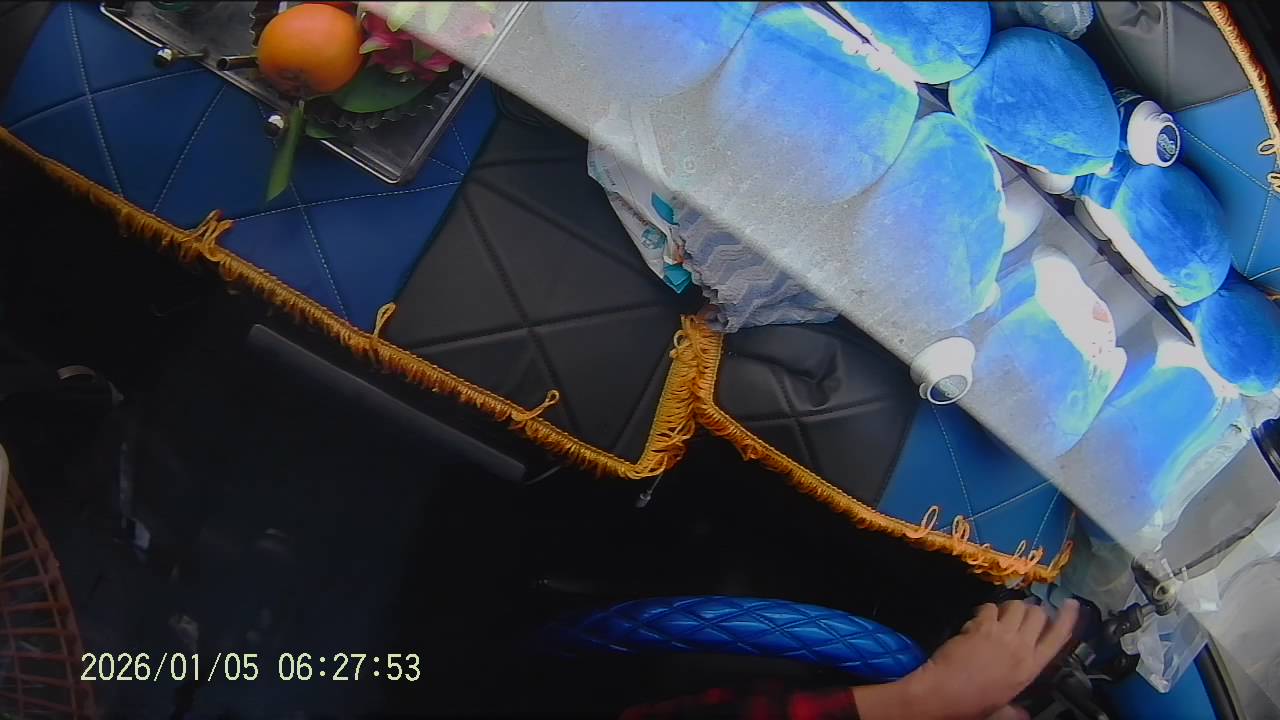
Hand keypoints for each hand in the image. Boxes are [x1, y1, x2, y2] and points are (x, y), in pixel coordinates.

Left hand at [853, 599, 1079, 719]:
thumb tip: (1025, 715)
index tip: (1071, 603)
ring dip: (1009, 608)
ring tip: (998, 618)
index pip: (1058, 638)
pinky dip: (985, 611)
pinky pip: (989, 607)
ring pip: (1016, 606)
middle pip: (1038, 615)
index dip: (1067, 618)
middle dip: (1031, 610)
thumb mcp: (1001, 708)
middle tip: (1020, 616)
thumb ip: (1015, 710)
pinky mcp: (981, 626)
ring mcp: (1002, 635)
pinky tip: (977, 623)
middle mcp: (1021, 648)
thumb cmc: (972, 704)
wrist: (944, 693)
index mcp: (1031, 669)